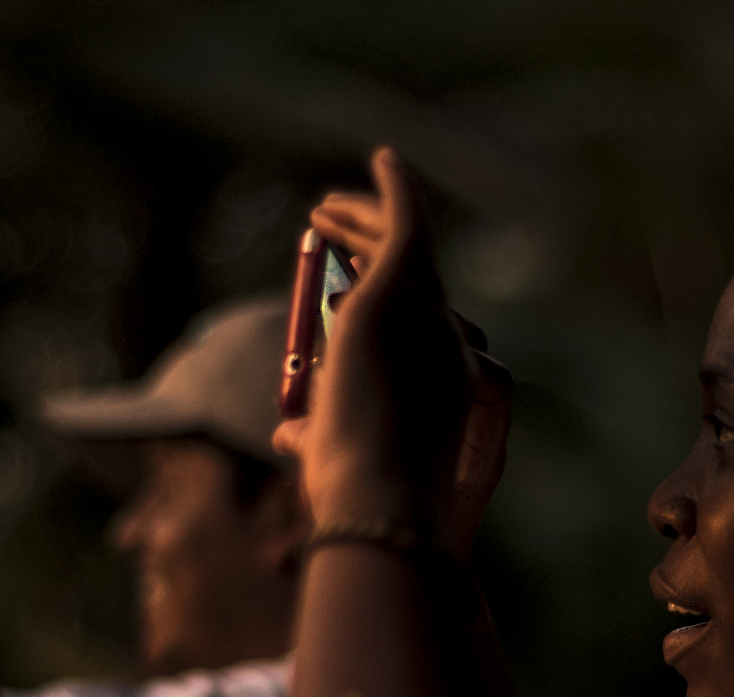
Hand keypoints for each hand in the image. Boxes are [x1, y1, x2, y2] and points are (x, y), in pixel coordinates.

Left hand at [274, 148, 506, 561]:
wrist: (383, 499)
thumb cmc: (359, 495)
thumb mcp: (332, 452)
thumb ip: (316, 433)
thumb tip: (287, 431)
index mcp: (440, 383)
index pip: (409, 320)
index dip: (374, 289)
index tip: (341, 275)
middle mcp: (445, 342)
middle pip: (409, 276)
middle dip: (369, 246)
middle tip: (328, 228)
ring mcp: (428, 315)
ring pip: (402, 245)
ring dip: (363, 219)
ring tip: (322, 208)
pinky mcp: (402, 291)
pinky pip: (406, 224)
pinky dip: (395, 191)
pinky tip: (381, 159)